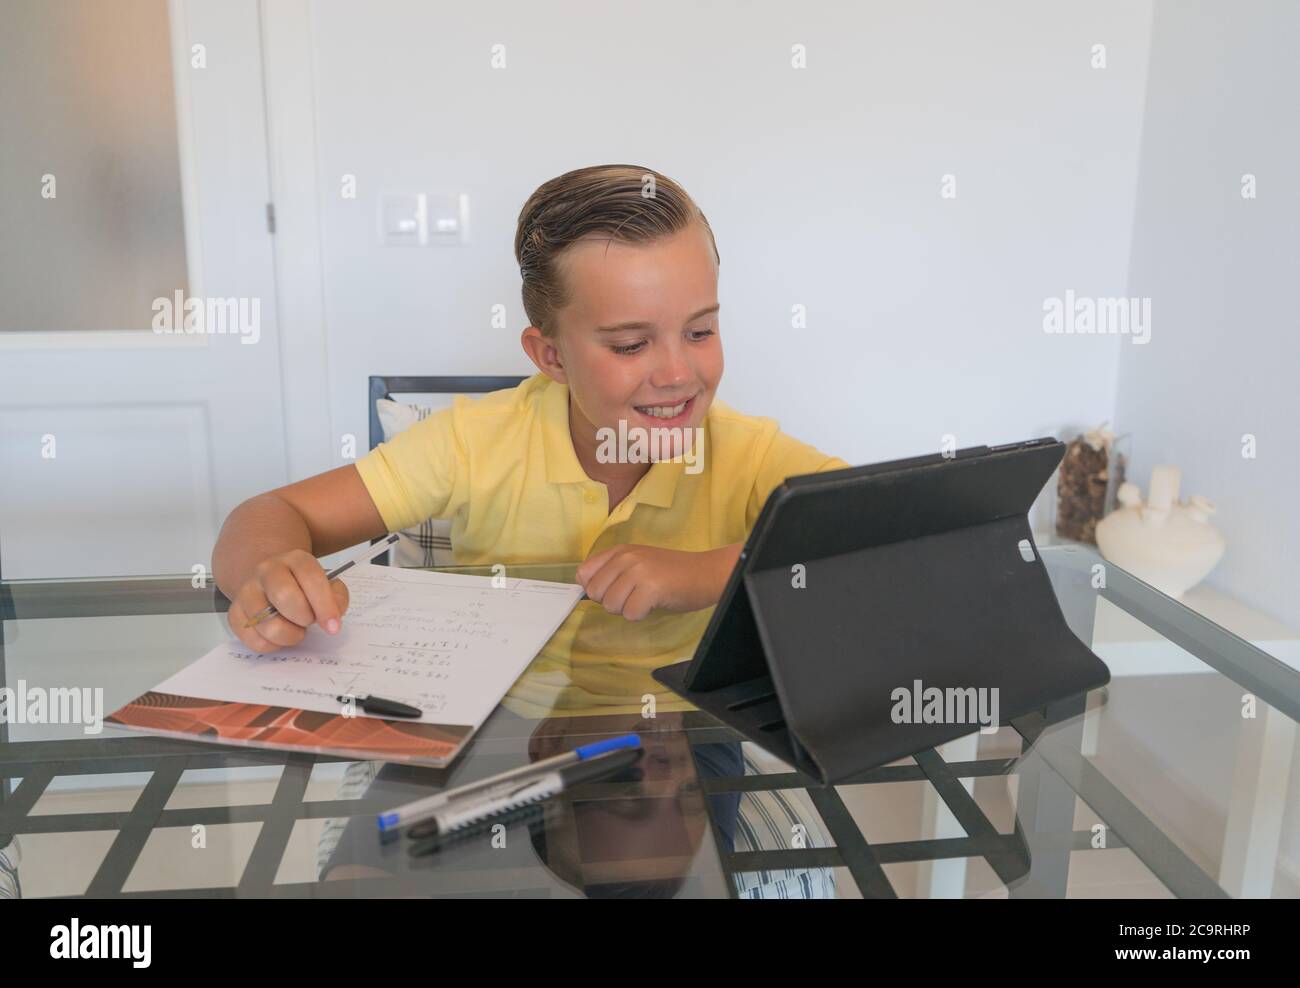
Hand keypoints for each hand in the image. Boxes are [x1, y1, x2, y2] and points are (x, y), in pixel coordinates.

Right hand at [226, 549, 350, 652]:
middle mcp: (267, 570)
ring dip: (289, 635)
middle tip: (309, 622)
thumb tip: (331, 619)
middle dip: (303, 617)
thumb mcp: (327, 585)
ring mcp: (247, 591)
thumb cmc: (304, 588)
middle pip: (284, 595)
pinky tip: (279, 636)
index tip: (333, 626)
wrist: (272, 582)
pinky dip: (272, 645)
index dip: (324, 605)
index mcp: (295, 560)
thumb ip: (337, 598)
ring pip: (267, 624)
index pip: (310, 577)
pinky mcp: (235, 613)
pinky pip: (253, 639)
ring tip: (296, 630)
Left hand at [575, 544, 738, 620]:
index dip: (595, 588)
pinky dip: (642, 615)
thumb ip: (613, 571)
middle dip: (613, 602)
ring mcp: (638, 571)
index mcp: (620, 550)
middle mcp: (626, 557)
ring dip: (628, 609)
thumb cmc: (673, 573)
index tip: (613, 591)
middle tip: (635, 596)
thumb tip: (586, 589)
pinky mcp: (651, 588)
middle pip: (595, 593)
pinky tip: (655, 603)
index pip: (584, 573)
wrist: (707, 573)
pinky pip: (630, 614)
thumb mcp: (639, 562)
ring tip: (646, 598)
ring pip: (611, 606)